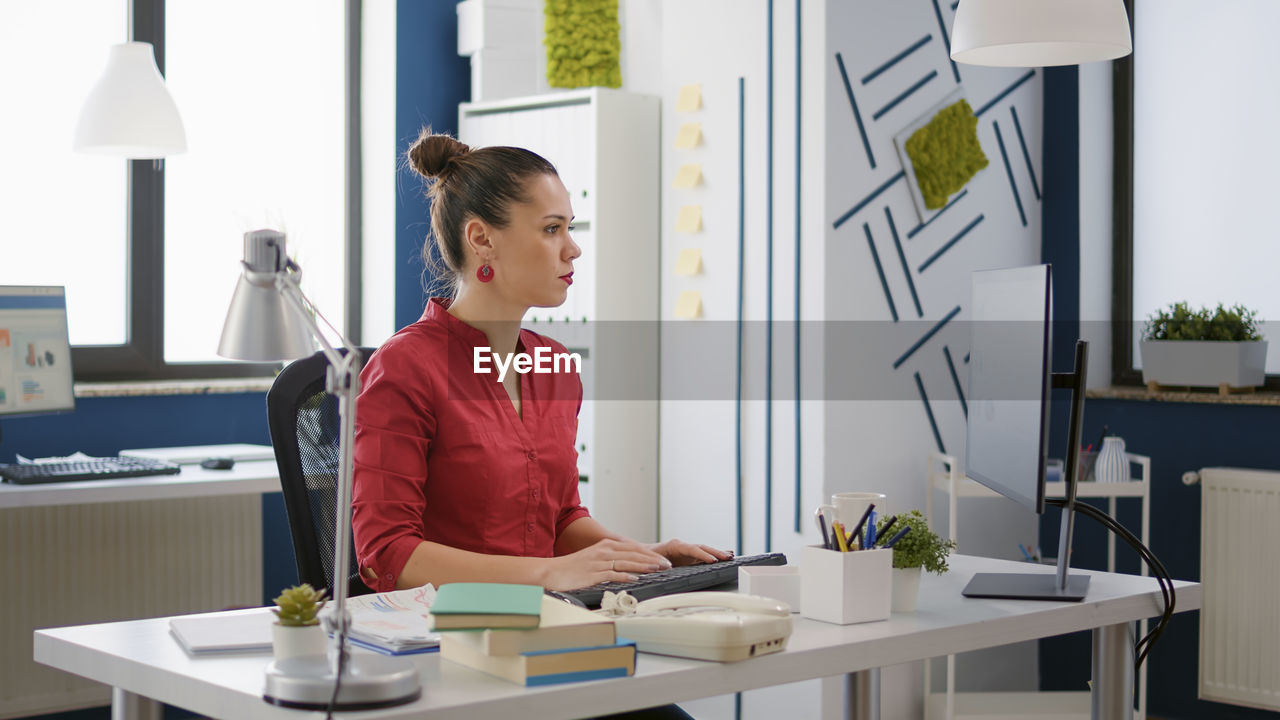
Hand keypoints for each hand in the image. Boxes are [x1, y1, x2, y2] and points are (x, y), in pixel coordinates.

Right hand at [542, 538, 672, 590]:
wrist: (552, 572)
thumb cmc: (573, 568)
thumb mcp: (594, 559)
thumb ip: (610, 560)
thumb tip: (628, 568)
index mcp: (605, 546)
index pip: (633, 548)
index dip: (650, 554)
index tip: (662, 559)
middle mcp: (604, 551)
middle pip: (634, 553)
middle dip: (652, 559)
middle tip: (667, 564)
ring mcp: (599, 562)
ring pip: (627, 562)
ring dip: (644, 566)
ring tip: (658, 569)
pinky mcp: (594, 573)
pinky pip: (613, 574)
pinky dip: (626, 576)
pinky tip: (636, 579)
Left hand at [647, 538, 733, 566]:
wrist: (641, 556)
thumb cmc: (645, 557)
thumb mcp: (649, 559)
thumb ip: (657, 563)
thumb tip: (666, 567)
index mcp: (674, 545)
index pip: (691, 549)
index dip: (702, 554)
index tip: (712, 559)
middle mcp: (683, 547)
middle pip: (702, 548)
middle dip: (715, 552)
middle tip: (728, 557)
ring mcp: (687, 553)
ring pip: (705, 551)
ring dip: (717, 554)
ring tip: (730, 556)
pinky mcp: (689, 558)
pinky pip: (704, 556)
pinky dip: (714, 556)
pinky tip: (724, 557)